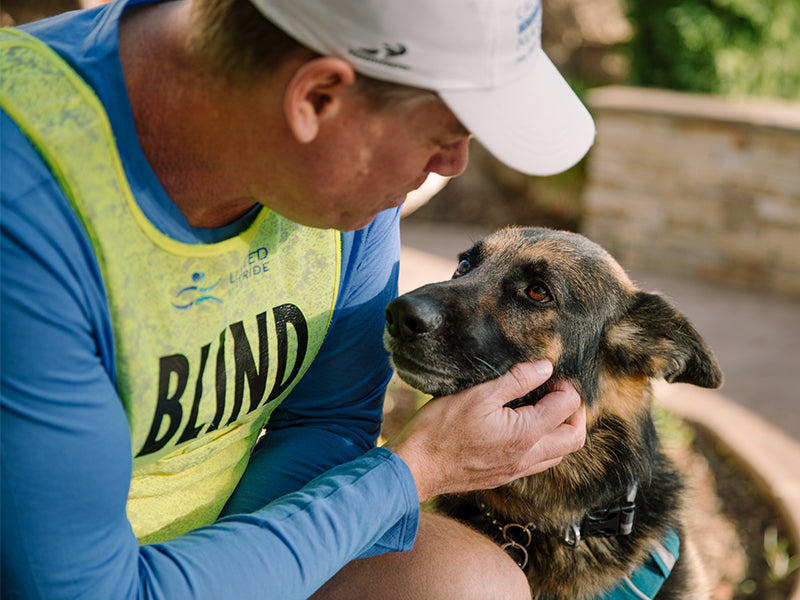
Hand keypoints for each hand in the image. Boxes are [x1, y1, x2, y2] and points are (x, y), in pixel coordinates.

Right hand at [384, 361, 585, 502]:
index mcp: (526, 433)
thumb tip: (545, 368)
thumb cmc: (440, 429)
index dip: (563, 386)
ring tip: (545, 410)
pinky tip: (523, 430)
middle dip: (575, 413)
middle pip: (575, 438)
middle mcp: (527, 457)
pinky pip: (538, 463)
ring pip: (558, 454)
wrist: (416, 467)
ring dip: (560, 431)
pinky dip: (543, 445)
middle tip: (559, 394)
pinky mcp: (503, 477)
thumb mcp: (478, 394)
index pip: (567, 407)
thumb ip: (516, 380)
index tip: (549, 375)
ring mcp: (516, 470)